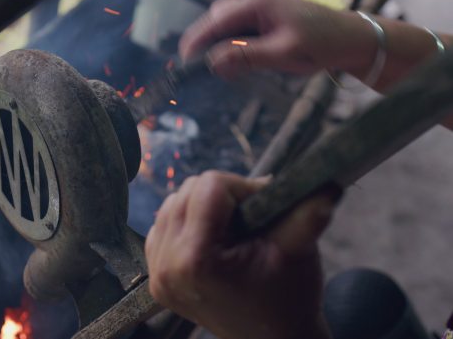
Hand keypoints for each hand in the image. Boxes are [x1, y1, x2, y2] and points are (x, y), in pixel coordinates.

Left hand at [145, 171, 335, 338]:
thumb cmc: (288, 300)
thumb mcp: (298, 251)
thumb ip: (307, 213)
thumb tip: (326, 181)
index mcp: (196, 259)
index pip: (209, 186)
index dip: (242, 187)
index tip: (262, 205)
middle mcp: (167, 267)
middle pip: (187, 191)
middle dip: (221, 196)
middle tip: (250, 217)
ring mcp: (158, 275)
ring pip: (173, 204)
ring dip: (202, 208)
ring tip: (233, 231)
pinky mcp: (156, 277)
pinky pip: (164, 226)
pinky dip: (188, 224)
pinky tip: (212, 241)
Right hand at [179, 0, 377, 80]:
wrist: (350, 39)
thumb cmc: (321, 43)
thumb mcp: (282, 54)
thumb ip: (245, 57)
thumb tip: (213, 62)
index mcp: (256, 2)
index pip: (215, 21)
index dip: (196, 41)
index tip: (183, 60)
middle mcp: (254, 0)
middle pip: (216, 21)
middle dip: (208, 45)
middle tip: (207, 71)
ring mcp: (258, 8)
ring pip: (226, 27)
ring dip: (221, 48)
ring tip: (227, 71)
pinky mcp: (264, 18)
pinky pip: (238, 31)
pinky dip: (234, 47)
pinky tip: (240, 63)